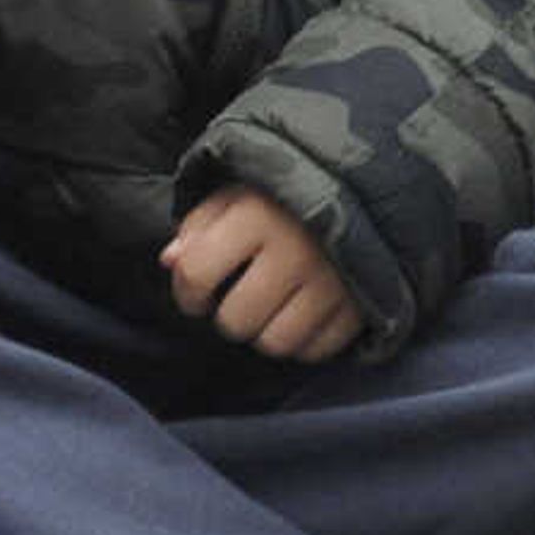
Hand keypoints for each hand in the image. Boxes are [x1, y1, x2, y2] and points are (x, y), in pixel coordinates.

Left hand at [162, 185, 361, 362]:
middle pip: (236, 321)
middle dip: (228, 315)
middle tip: (238, 300)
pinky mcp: (362, 304)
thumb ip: (198, 224)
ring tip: (269, 309)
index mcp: (256, 214)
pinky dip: (304, 341)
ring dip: (265, 332)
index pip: (197, 272)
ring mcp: (333, 280)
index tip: (195, 294)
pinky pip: (317, 350)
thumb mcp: (237, 193)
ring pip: (276, 343)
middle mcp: (296, 250)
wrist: (363, 184)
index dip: (186, 292)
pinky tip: (300, 316)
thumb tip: (170, 261)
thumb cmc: (284, 195)